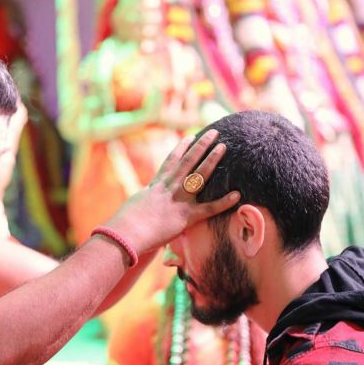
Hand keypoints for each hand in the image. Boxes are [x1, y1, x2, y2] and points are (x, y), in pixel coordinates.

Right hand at [104, 129, 238, 252]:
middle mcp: (170, 188)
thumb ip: (144, 199)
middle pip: (188, 161)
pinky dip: (223, 202)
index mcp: (157, 185)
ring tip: (223, 147)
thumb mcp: (135, 204)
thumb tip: (144, 199)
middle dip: (201, 145)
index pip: (171, 161)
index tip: (190, 137)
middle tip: (214, 132)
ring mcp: (179, 200)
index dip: (181, 148)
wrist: (127, 231)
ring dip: (212, 160)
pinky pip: (208, 209)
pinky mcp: (186, 217)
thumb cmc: (126, 221)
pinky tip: (237, 195)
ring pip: (199, 175)